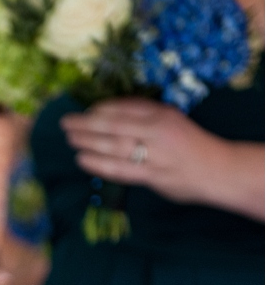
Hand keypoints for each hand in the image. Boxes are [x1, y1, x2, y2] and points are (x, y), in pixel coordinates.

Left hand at [61, 97, 223, 203]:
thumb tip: (109, 112)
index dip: (101, 109)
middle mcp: (157, 132)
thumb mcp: (171, 119)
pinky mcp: (153, 176)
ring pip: (114, 147)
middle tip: (65, 123)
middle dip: (86, 124)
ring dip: (88, 143)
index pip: (125, 109)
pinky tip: (83, 159)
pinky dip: (98, 164)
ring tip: (70, 139)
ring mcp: (155, 155)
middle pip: (114, 126)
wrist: (218, 170)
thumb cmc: (190, 144)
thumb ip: (144, 114)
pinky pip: (120, 169)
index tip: (85, 110)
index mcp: (162, 115)